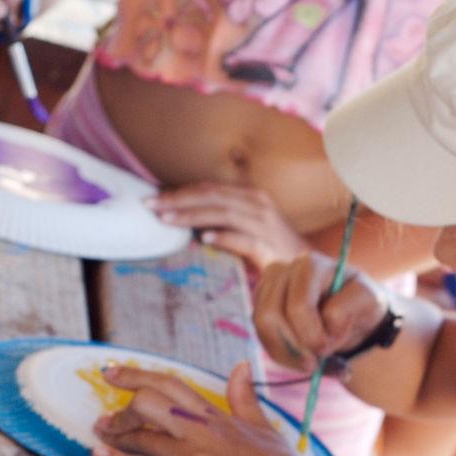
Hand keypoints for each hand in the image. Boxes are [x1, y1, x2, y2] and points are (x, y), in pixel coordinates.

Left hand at [92, 361, 343, 455]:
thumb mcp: (266, 428)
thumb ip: (245, 399)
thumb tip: (240, 366)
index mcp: (221, 418)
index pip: (171, 385)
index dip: (137, 376)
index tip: (113, 372)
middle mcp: (204, 434)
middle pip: (150, 403)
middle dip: (121, 403)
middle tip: (103, 411)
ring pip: (145, 437)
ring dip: (116, 432)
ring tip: (100, 433)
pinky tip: (100, 455)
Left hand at [145, 182, 309, 269]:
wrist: (305, 267)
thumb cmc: (270, 248)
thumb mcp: (244, 225)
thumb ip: (220, 218)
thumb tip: (185, 218)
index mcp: (249, 194)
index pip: (208, 188)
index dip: (179, 191)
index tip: (152, 198)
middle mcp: (258, 203)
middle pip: (212, 196)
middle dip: (178, 200)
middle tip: (150, 206)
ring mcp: (265, 224)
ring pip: (223, 213)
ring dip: (193, 216)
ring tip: (168, 221)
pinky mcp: (271, 246)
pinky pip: (244, 239)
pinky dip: (224, 237)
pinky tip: (204, 239)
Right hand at [254, 252, 388, 369]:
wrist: (350, 311)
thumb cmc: (359, 303)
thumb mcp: (369, 302)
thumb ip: (349, 308)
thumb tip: (326, 322)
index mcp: (310, 264)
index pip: (298, 306)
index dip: (313, 335)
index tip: (331, 346)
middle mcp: (282, 270)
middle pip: (270, 316)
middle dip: (294, 346)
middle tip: (316, 362)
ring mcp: (266, 288)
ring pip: (261, 327)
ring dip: (287, 353)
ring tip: (311, 362)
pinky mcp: (260, 307)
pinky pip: (261, 337)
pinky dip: (282, 356)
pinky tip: (302, 358)